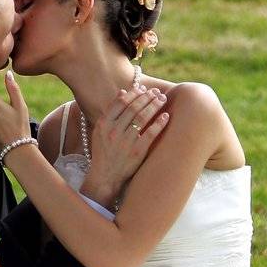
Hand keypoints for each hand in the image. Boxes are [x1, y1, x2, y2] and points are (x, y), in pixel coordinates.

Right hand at [82, 86, 169, 209]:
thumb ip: (111, 112)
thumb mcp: (100, 131)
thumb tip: (123, 92)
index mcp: (104, 124)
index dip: (134, 93)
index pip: (121, 103)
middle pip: (134, 108)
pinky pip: (150, 134)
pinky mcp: (137, 152)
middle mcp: (114, 131)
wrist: (105, 177)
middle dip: (147, 97)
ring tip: (162, 99)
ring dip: (154, 106)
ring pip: (142, 118)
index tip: (143, 88)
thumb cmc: (104, 152)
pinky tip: (166, 116)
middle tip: (157, 92)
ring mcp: (125, 142)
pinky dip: (159, 123)